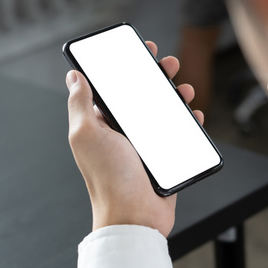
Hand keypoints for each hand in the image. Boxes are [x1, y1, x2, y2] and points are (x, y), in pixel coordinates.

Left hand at [66, 41, 203, 237]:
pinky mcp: (164, 159)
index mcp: (102, 124)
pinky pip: (178, 134)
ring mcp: (144, 146)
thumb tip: (74, 77)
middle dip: (156, 76)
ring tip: (184, 90)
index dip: (126, 66)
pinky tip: (194, 114)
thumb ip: (80, 104)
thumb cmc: (108, 180)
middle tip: (168, 65)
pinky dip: (188, 122)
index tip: (141, 50)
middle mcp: (122, 133)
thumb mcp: (88, 135)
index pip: (113, 87)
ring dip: (175, 96)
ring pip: (163, 112)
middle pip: (142, 95)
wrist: (134, 217)